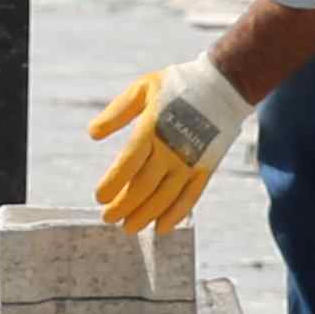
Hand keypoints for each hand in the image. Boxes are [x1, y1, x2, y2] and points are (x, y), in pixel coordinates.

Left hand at [85, 54, 253, 233]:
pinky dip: (176, 215)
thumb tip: (92, 134)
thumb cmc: (176, 86)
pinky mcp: (206, 168)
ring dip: (145, 215)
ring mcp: (191, 161)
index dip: (112, 183)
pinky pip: (190, 197)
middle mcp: (172, 148)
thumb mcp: (143, 89)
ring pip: (165, 197)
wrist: (222, 86)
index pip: (128, 162)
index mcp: (152, 127)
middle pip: (144, 186)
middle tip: (108, 218)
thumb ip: (117, 112)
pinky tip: (161, 227)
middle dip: (124, 205)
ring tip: (129, 227)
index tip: (99, 198)